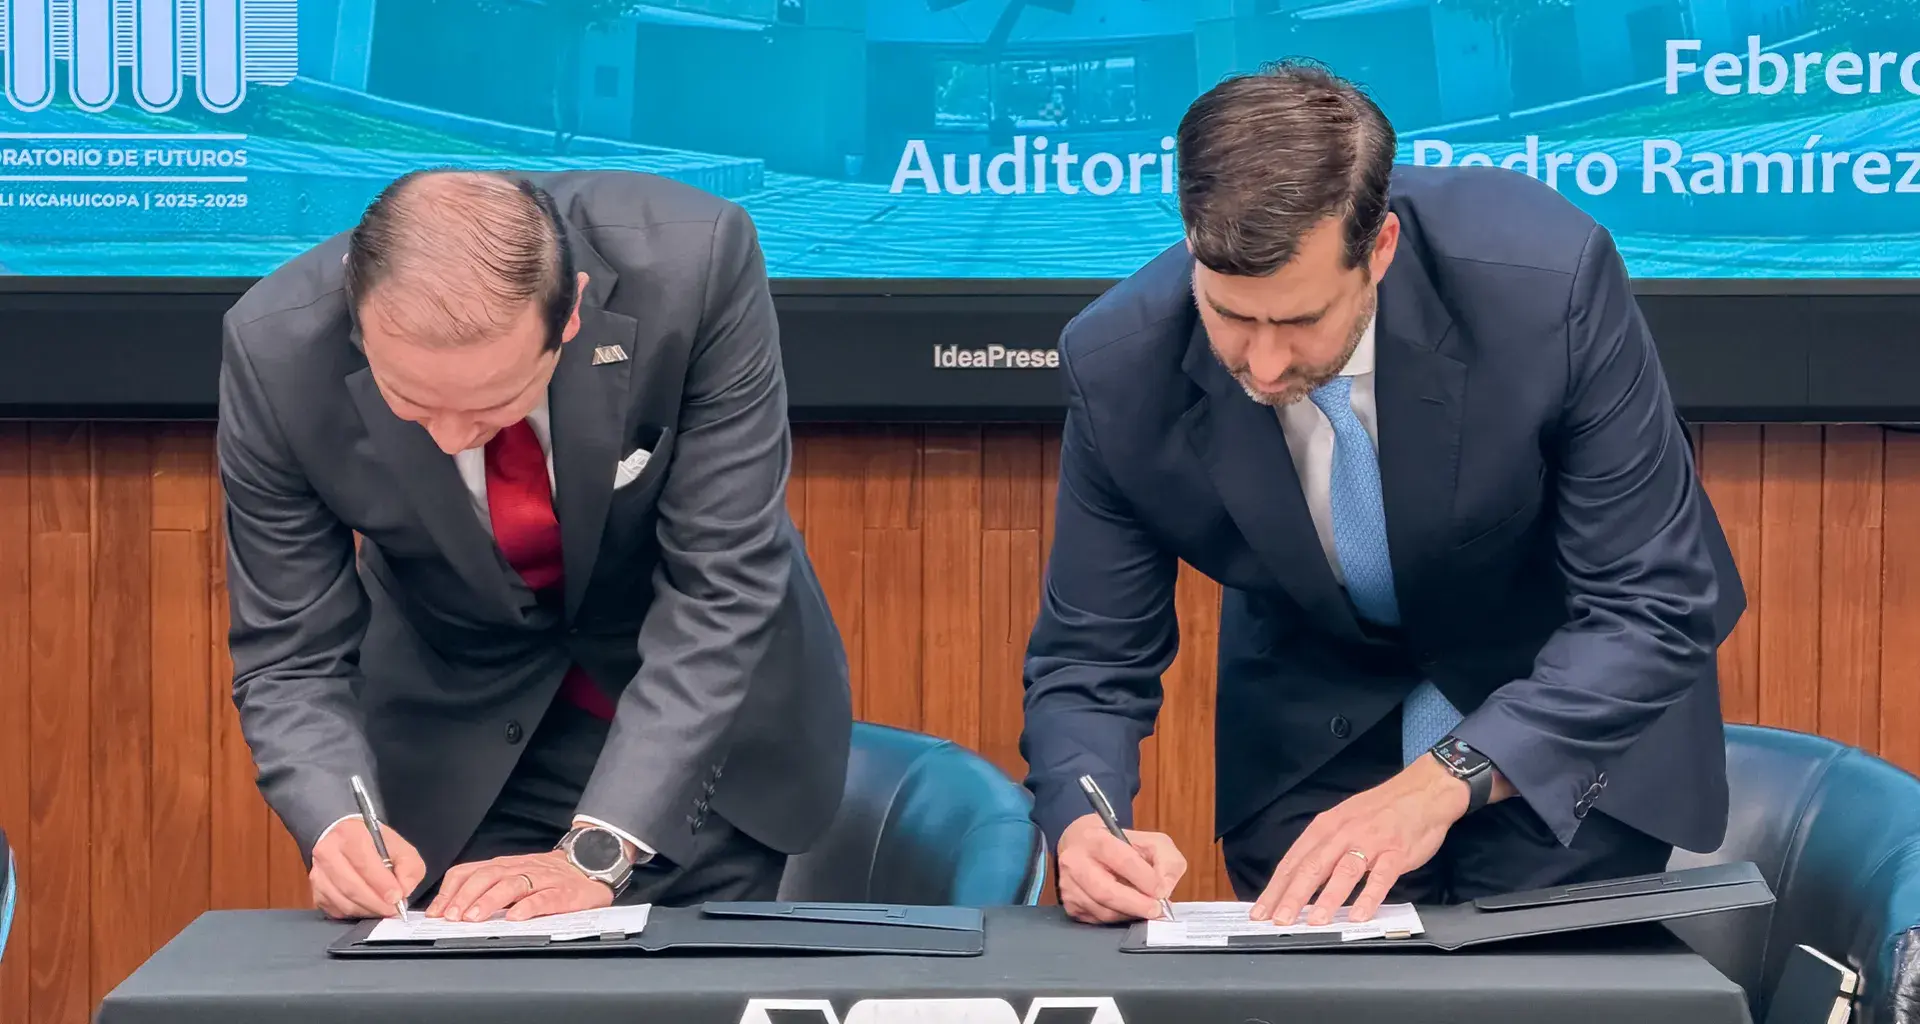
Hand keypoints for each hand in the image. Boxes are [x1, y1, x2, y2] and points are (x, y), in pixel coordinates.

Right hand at [309, 820, 424, 920]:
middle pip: (352, 886)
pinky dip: (356, 914)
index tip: (396, 897)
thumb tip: (404, 889)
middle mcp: (328, 853)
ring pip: (344, 902)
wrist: (344, 840)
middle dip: (377, 903)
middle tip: (393, 909)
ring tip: (383, 909)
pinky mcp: (316, 892)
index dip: (382, 883)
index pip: (364, 863)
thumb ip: (408, 866)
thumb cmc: (372, 843)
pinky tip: (368, 908)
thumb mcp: (399, 846)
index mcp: (350, 835)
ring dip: (368, 910)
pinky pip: (336, 910)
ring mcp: (318, 874)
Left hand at [428, 850, 613, 921]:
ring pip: (512, 885)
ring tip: (474, 918)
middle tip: (452, 917)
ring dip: (489, 901)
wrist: (592, 865)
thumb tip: (451, 909)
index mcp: (504, 866)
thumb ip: (489, 888)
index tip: (436, 912)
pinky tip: (516, 918)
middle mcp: (520, 868)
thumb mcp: (515, 876)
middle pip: (487, 877)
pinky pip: (544, 898)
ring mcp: (543, 879)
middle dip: (465, 897)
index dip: (450, 891)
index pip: (469, 871)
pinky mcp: (564, 892)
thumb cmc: (549, 876)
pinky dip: (528, 907)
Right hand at [1055, 813, 1185, 923]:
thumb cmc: (1119, 843)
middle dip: (1136, 904)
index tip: (1161, 891)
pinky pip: (1096, 920)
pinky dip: (1117, 920)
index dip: (1145, 879)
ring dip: (1128, 914)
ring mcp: (1068, 885)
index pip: (1122, 860)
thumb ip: (1165, 860)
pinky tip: (1126, 910)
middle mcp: (1075, 861)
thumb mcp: (1150, 841)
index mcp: (1096, 839)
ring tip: (1144, 909)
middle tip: (1155, 910)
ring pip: (1102, 911)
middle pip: (1106, 891)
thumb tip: (1164, 888)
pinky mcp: (1069, 904)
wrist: (1083, 844)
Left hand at [1253, 756, 1484, 926]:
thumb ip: (1323, 848)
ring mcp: (1370, 843)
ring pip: (1343, 872)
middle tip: (1278, 921)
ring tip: (1314, 922)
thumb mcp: (1343, 821)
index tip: (1259, 911)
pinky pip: (1381, 877)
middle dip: (1292, 897)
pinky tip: (1359, 915)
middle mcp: (1342, 834)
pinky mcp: (1396, 852)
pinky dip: (1369, 896)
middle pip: (1312, 867)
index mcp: (1325, 828)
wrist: (1422, 791)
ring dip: (1327, 898)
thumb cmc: (1380, 810)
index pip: (1293, 861)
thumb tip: (1298, 879)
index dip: (1275, 888)